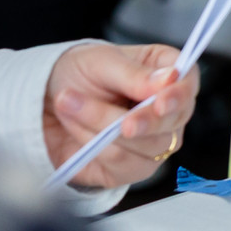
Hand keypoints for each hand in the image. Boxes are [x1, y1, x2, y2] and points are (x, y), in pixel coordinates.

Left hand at [42, 42, 197, 187]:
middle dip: (143, 123)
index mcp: (166, 73)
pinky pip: (123, 166)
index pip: (188, 83)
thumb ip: (134, 74)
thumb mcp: (100, 62)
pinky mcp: (129, 167)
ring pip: (147, 147)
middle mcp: (165, 109)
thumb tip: (170, 79)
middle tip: (121, 122)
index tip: (161, 101)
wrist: (41, 104)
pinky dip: (95, 147)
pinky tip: (75, 128)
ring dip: (104, 129)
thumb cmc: (76, 74)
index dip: (180, 95)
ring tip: (69, 105)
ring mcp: (151, 141)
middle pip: (173, 122)